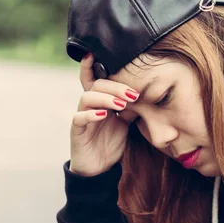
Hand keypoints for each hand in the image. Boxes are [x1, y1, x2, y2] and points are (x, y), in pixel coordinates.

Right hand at [69, 53, 139, 176]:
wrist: (100, 168)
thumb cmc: (111, 142)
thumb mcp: (125, 121)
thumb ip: (130, 106)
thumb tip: (147, 91)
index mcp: (100, 100)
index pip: (94, 79)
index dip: (91, 66)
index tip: (95, 53)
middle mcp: (88, 105)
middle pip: (96, 85)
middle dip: (115, 86)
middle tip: (133, 94)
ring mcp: (81, 117)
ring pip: (87, 97)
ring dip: (106, 98)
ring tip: (121, 104)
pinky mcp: (76, 131)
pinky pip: (79, 117)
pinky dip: (91, 114)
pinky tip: (103, 115)